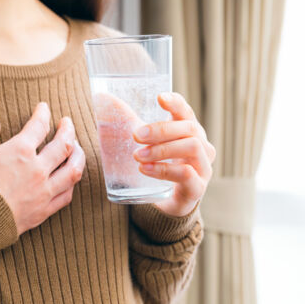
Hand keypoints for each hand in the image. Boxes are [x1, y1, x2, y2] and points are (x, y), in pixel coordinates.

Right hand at [0, 102, 85, 234]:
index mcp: (20, 151)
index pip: (39, 126)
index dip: (43, 113)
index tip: (43, 108)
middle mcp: (37, 170)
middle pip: (64, 145)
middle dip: (68, 130)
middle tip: (67, 123)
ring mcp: (43, 192)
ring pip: (73, 170)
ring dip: (78, 155)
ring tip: (77, 148)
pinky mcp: (43, 212)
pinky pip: (66, 195)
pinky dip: (71, 183)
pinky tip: (70, 178)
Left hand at [132, 92, 215, 216]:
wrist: (164, 206)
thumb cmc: (155, 168)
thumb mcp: (143, 145)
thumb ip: (126, 123)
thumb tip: (102, 97)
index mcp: (189, 133)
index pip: (186, 112)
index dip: (175, 103)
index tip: (159, 98)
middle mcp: (202, 147)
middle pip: (189, 128)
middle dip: (162, 129)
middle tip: (136, 135)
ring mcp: (203, 168)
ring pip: (192, 148)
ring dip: (162, 149)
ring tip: (138, 155)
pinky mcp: (197, 188)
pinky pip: (186, 174)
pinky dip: (164, 169)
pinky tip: (144, 169)